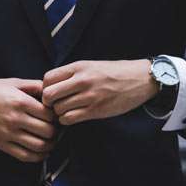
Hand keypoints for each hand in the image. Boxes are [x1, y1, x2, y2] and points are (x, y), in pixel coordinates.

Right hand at [0, 78, 56, 161]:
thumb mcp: (13, 82)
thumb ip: (34, 85)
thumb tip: (52, 91)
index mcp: (19, 101)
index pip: (49, 114)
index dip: (56, 115)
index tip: (56, 115)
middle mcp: (15, 118)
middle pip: (47, 131)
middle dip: (55, 131)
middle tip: (56, 128)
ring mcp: (8, 133)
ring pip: (39, 146)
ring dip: (50, 145)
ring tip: (51, 140)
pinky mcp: (2, 144)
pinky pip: (25, 156)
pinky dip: (38, 157)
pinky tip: (42, 151)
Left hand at [42, 60, 158, 124]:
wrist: (140, 79)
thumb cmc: (114, 72)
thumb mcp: (91, 65)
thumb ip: (72, 74)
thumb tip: (51, 85)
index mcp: (79, 67)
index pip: (47, 78)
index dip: (45, 87)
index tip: (52, 92)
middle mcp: (82, 80)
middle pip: (48, 95)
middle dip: (48, 102)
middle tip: (55, 104)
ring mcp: (89, 96)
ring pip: (58, 109)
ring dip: (59, 113)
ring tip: (67, 110)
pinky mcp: (96, 110)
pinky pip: (69, 119)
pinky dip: (67, 120)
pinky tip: (74, 116)